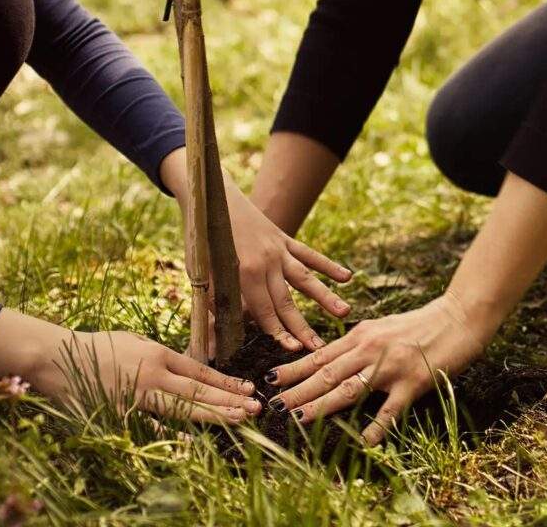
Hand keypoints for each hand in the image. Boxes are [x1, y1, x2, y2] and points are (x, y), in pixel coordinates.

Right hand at [0, 310, 261, 423]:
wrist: (58, 357)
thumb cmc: (96, 347)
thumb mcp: (133, 342)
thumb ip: (158, 355)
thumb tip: (183, 366)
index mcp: (156, 353)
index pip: (199, 370)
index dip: (225, 381)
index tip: (247, 388)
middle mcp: (153, 373)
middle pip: (199, 389)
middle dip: (230, 399)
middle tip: (256, 407)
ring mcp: (138, 394)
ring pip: (184, 407)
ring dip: (214, 414)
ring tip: (240, 419)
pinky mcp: (122, 412)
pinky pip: (153, 425)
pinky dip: (174, 435)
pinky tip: (195, 443)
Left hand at [160, 147, 352, 352]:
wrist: (209, 195)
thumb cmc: (200, 238)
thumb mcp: (199, 272)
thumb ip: (211, 304)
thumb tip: (213, 341)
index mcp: (244, 272)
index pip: (264, 311)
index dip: (279, 333)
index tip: (294, 351)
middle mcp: (266, 262)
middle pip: (287, 301)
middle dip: (303, 327)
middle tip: (320, 348)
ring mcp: (278, 250)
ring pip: (305, 279)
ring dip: (325, 298)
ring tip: (344, 313)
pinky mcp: (283, 239)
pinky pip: (308, 255)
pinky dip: (327, 265)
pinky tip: (347, 277)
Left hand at [265, 293, 502, 444]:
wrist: (457, 317)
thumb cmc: (419, 325)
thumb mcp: (381, 327)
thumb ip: (357, 343)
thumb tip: (332, 358)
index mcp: (359, 335)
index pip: (319, 355)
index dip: (293, 369)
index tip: (269, 381)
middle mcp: (369, 349)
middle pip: (326, 373)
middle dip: (297, 390)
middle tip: (273, 405)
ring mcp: (390, 366)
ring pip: (349, 389)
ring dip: (321, 405)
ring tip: (299, 419)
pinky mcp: (412, 382)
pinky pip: (391, 408)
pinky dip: (377, 426)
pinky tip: (365, 442)